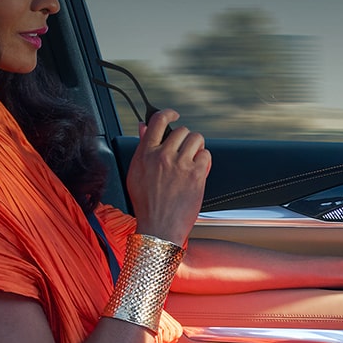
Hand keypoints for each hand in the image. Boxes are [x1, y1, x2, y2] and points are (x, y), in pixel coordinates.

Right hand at [124, 109, 210, 246]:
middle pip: (182, 130)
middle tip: (185, 150)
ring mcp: (180, 165)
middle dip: (186, 139)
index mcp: (146, 154)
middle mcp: (162, 156)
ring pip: (196, 139)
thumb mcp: (136, 173)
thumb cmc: (147, 205)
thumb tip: (144, 127)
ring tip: (193, 159)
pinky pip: (206, 155)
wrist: (159, 228)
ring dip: (197, 147)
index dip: (168, 113)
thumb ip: (142, 147)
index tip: (174, 114)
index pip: (158, 121)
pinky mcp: (195, 175)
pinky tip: (198, 171)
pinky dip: (205, 161)